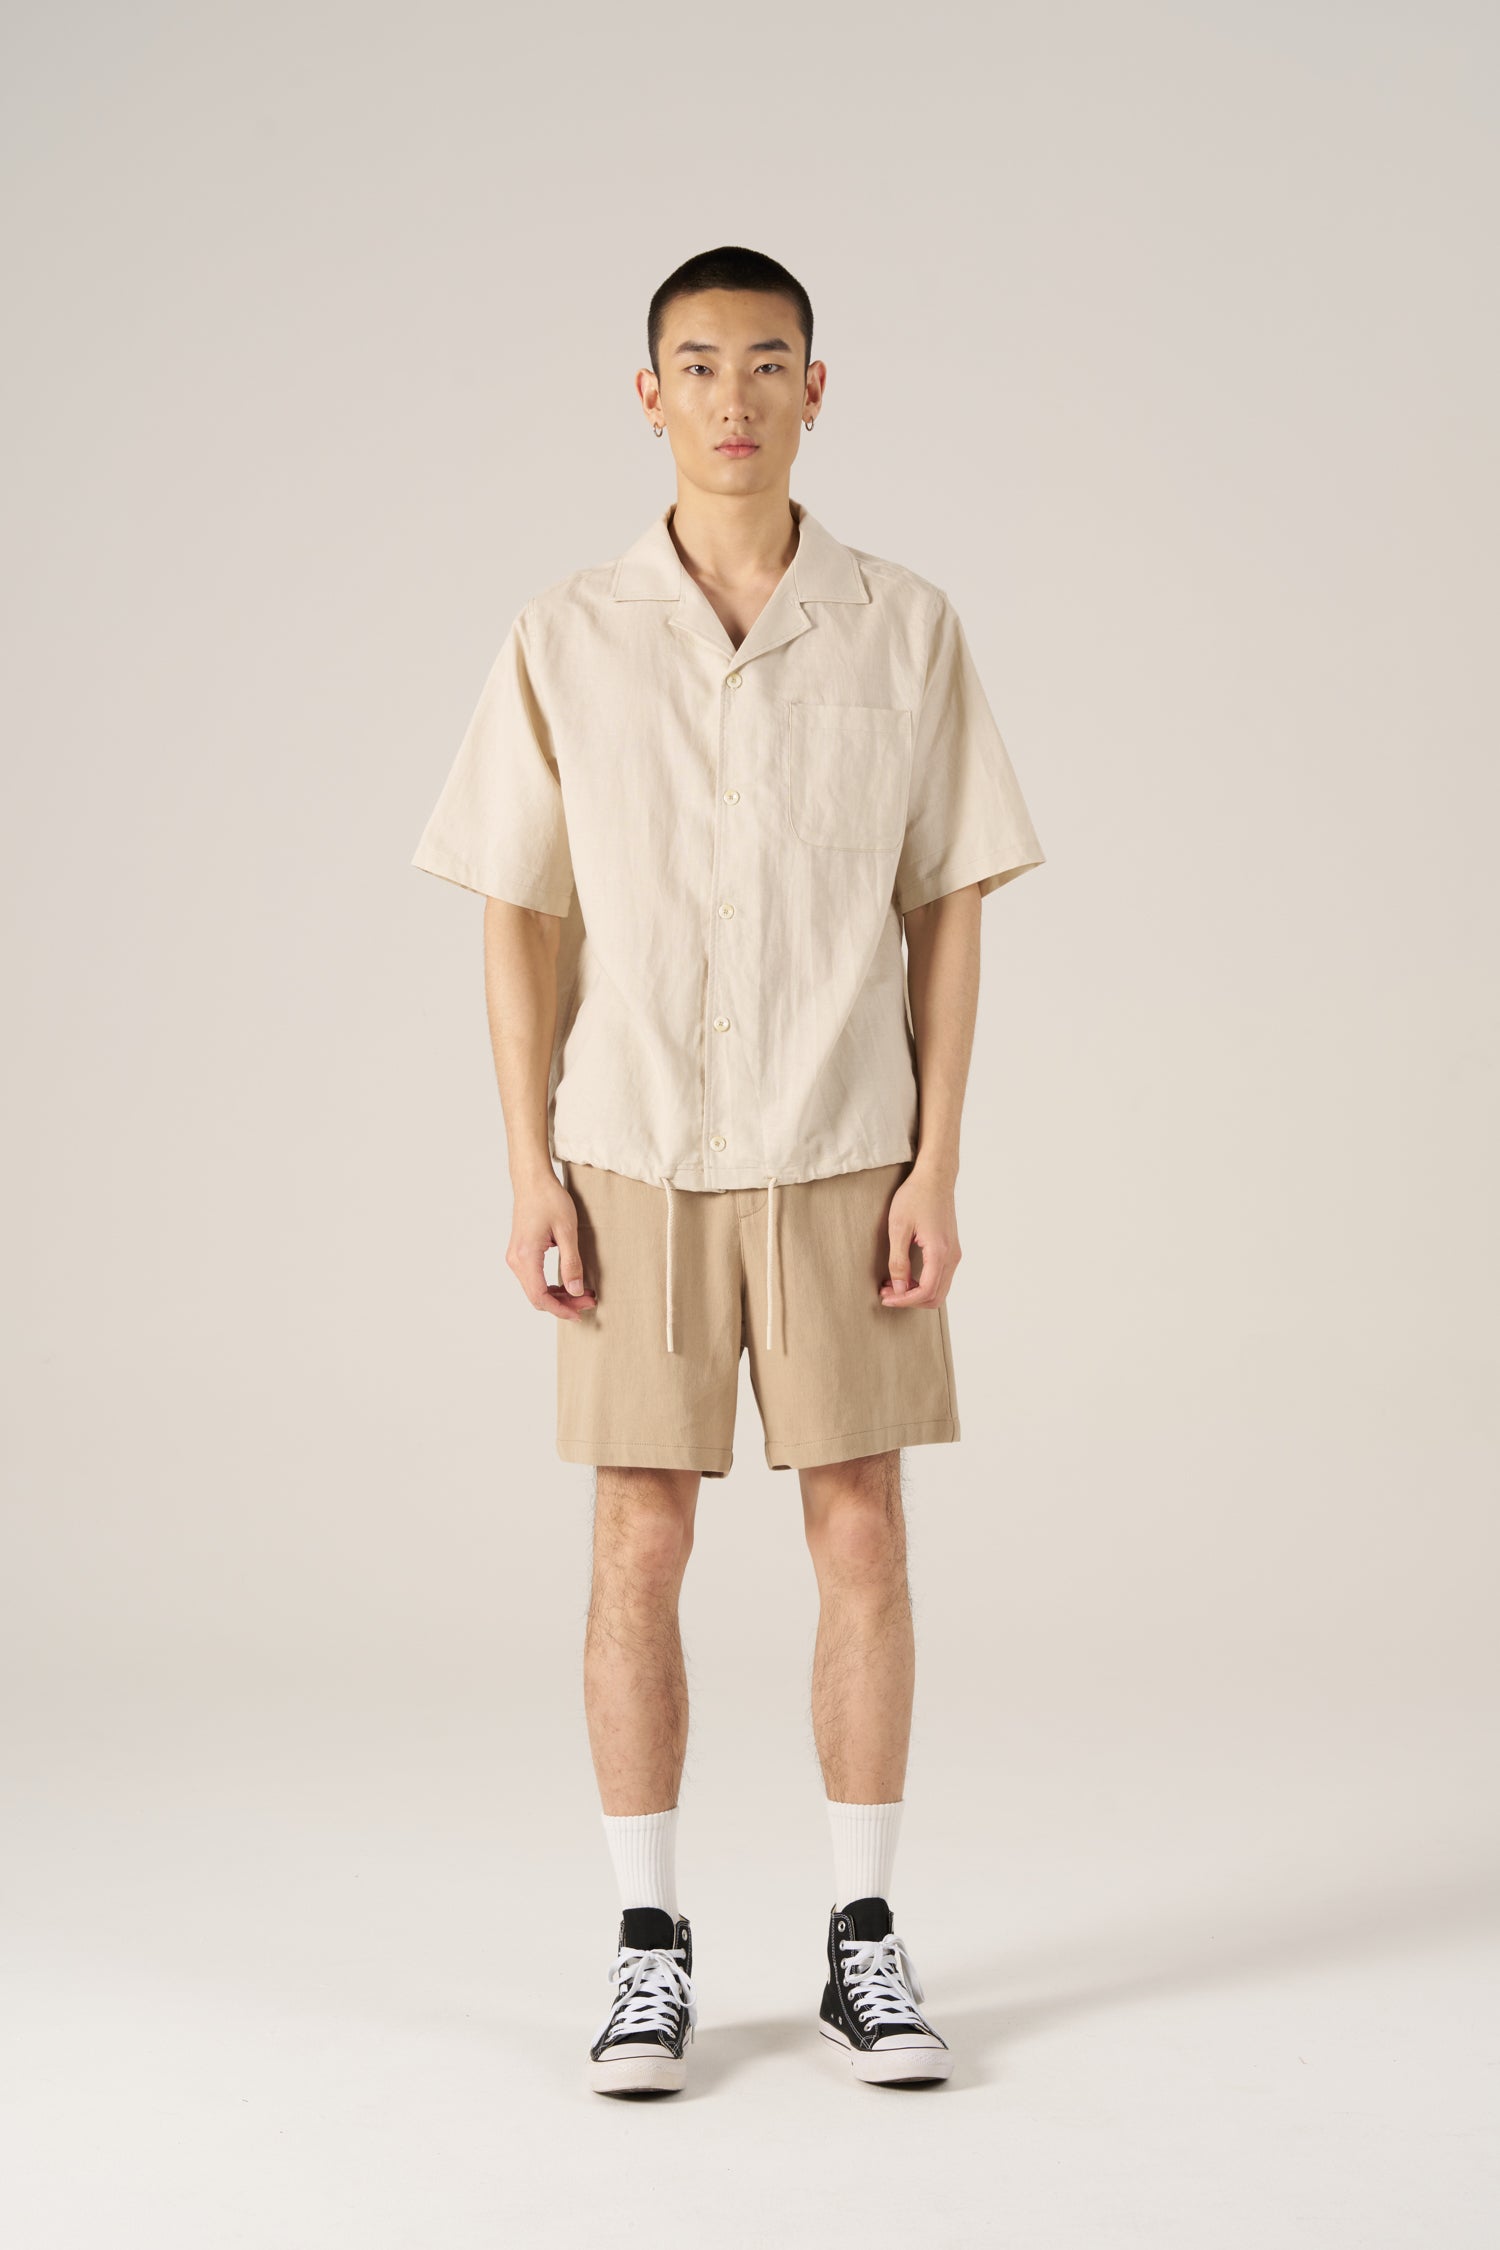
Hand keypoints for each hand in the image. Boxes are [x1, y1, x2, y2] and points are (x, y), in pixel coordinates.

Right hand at [507, 1170, 597, 1319]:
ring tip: (581, 1294)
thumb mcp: (567, 1230)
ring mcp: (515, 1257)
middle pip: (537, 1297)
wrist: (532, 1180)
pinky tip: (567, 1283)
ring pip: (534, 1290)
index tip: (579, 1313)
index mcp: (526, 1256)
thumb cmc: (549, 1199)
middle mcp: (516, 1260)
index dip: (561, 1309)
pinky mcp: (519, 1253)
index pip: (541, 1296)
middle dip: (562, 1304)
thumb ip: (571, 1262)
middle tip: (587, 1301)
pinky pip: (532, 1279)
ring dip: (557, 1296)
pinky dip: (549, 1286)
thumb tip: (575, 1290)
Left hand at [881, 1166, 959, 1309]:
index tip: (885, 1297)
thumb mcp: (899, 1228)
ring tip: (892, 1285)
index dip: (903, 1300)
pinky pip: (940, 1277)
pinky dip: (923, 1284)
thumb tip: (898, 1289)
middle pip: (936, 1297)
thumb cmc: (915, 1197)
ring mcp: (954, 1253)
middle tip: (886, 1293)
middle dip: (909, 1300)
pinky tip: (905, 1276)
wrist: (935, 1178)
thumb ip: (898, 1261)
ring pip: (939, 1289)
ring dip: (916, 1293)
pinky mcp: (951, 1249)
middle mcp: (952, 1256)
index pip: (925, 1291)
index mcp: (939, 1252)